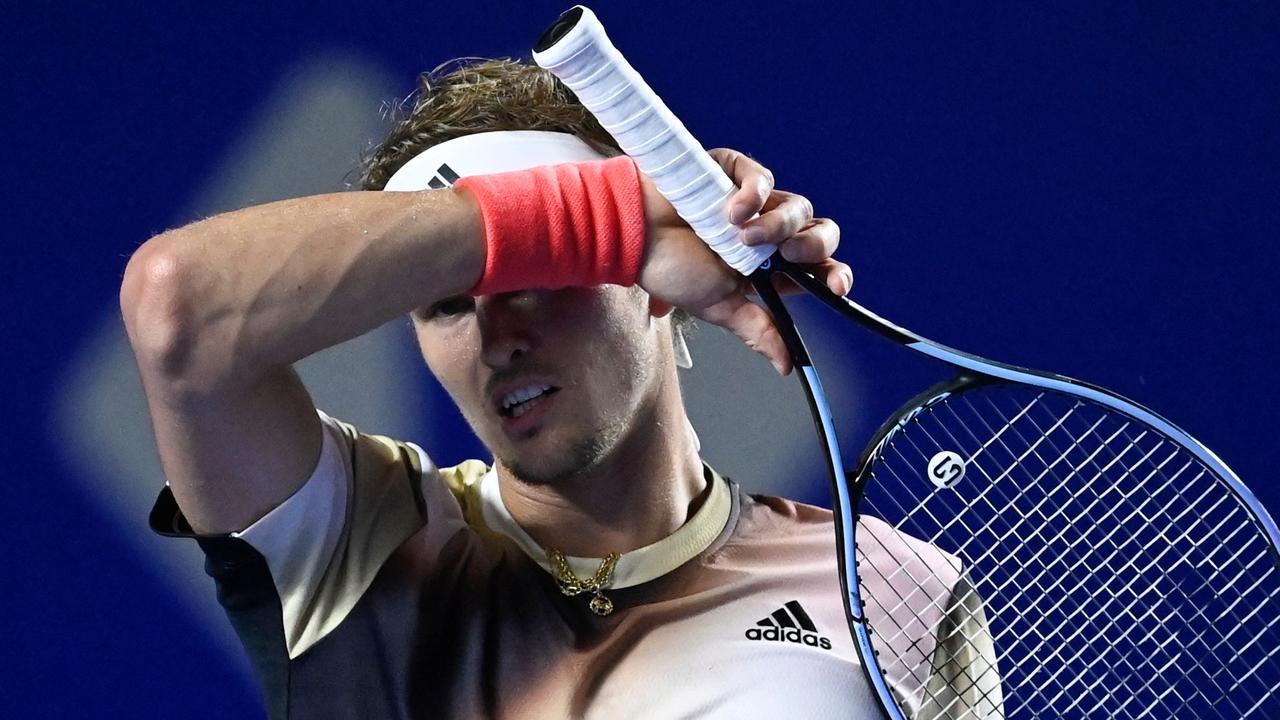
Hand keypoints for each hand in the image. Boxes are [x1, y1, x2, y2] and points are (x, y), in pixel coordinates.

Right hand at [636, 148, 851, 374]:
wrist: (634, 237)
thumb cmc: (671, 269)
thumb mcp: (720, 306)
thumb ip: (756, 329)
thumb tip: (786, 365)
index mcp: (769, 267)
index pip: (817, 268)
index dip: (833, 274)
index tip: (835, 286)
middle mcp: (768, 233)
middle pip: (819, 233)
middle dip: (814, 246)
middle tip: (790, 256)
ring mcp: (755, 201)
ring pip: (798, 207)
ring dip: (778, 225)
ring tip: (742, 237)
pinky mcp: (735, 171)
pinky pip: (764, 178)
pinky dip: (755, 194)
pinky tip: (732, 211)